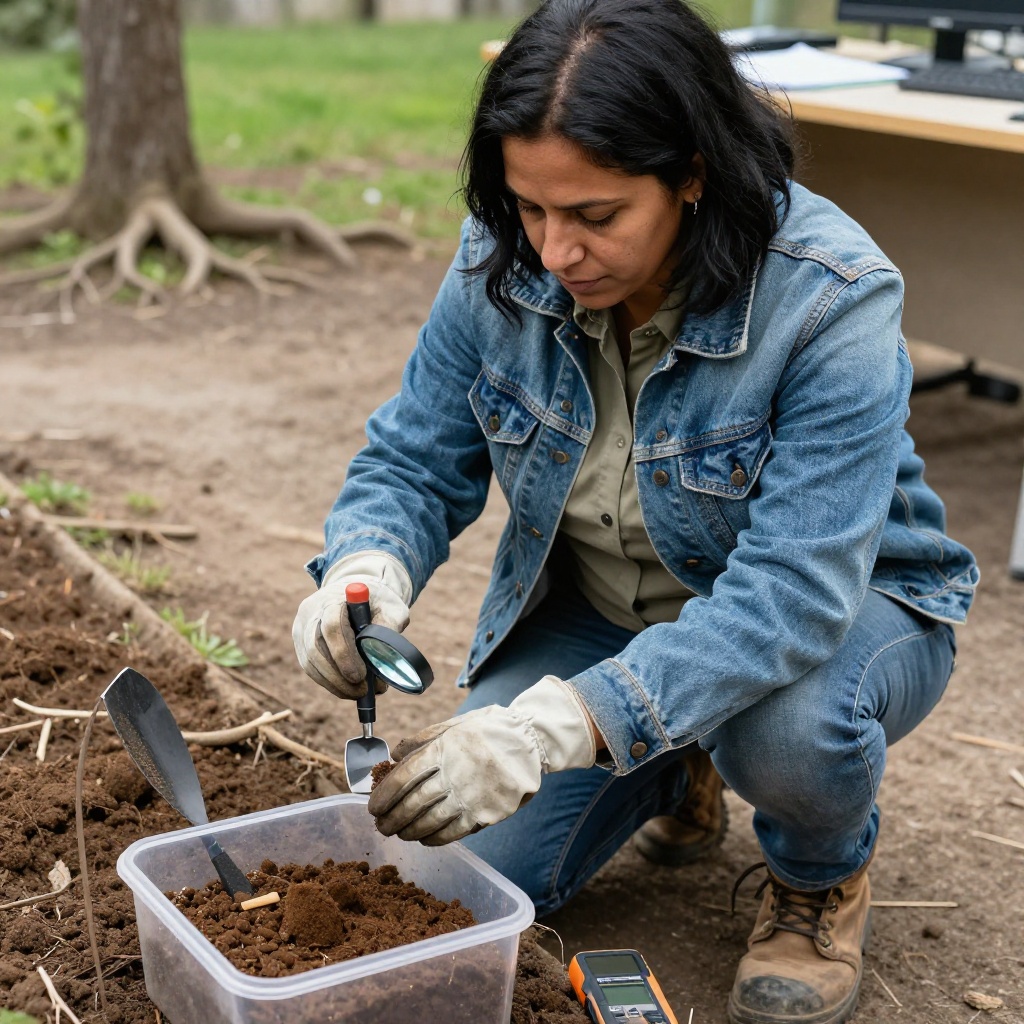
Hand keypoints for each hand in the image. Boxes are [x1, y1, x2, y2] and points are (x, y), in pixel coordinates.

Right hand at [292, 552, 411, 699]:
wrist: (355, 594)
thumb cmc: (375, 602)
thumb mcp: (391, 607)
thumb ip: (390, 626)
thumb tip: (385, 658)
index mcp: (333, 599)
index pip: (332, 626)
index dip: (344, 653)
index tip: (361, 675)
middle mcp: (311, 613)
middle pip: (315, 648)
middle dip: (338, 676)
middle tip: (361, 691)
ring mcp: (302, 629)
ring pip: (310, 662)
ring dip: (334, 683)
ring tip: (357, 693)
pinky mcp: (300, 643)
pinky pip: (310, 668)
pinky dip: (328, 682)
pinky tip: (346, 689)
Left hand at [368, 676, 596, 844]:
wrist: (531, 742)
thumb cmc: (489, 730)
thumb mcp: (455, 724)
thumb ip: (423, 739)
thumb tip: (394, 755)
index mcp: (444, 749)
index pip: (404, 777)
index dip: (384, 795)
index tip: (373, 806)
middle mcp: (455, 774)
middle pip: (412, 804)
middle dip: (392, 818)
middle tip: (381, 826)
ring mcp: (471, 796)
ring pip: (429, 822)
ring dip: (409, 831)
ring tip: (399, 834)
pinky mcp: (486, 813)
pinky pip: (453, 832)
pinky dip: (434, 838)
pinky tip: (424, 839)